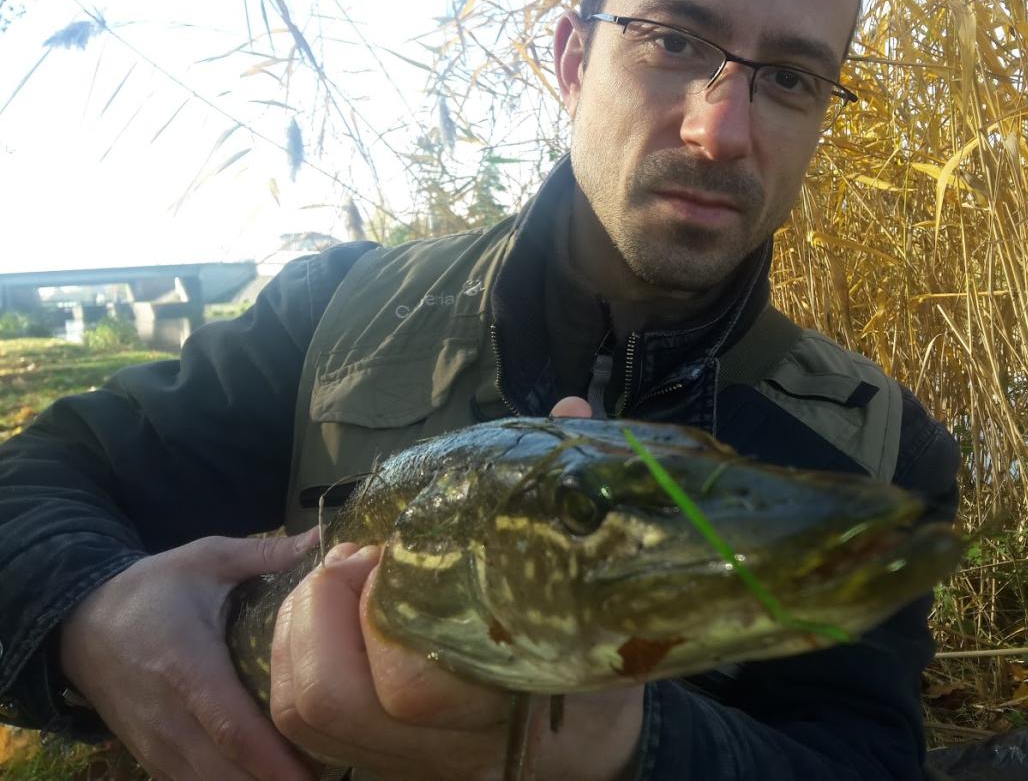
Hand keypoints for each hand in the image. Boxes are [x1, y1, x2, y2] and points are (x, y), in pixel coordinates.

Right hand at [59, 533, 319, 780]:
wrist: (80, 622)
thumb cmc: (154, 588)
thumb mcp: (206, 560)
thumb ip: (264, 554)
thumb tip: (321, 538)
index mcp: (187, 666)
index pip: (231, 726)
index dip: (272, 758)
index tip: (313, 774)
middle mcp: (168, 717)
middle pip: (224, 771)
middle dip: (274, 780)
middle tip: (328, 774)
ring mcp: (155, 743)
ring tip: (305, 773)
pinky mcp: (150, 756)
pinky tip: (265, 775)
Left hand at [268, 396, 644, 780]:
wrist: (592, 755)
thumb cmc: (598, 669)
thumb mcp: (605, 598)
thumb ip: (580, 507)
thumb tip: (571, 411)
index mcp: (500, 713)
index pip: (411, 685)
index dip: (386, 610)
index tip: (399, 551)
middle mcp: (439, 749)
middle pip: (333, 698)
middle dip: (327, 609)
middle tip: (359, 558)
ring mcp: (399, 761)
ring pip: (305, 709)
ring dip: (299, 628)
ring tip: (339, 578)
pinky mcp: (372, 760)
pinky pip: (299, 720)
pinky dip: (292, 654)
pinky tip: (327, 611)